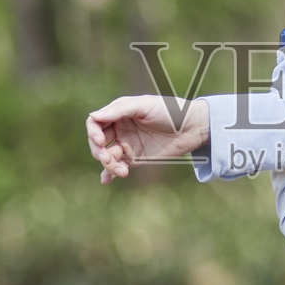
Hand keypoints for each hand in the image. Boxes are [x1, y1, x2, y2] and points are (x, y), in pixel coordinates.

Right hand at [86, 95, 209, 183]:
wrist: (191, 127)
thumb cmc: (169, 110)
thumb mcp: (144, 105)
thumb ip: (119, 110)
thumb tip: (93, 116)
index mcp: (119, 113)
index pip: (95, 122)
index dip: (93, 132)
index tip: (101, 141)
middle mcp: (120, 128)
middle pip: (97, 141)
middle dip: (98, 151)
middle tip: (107, 157)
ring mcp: (126, 144)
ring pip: (107, 156)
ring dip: (107, 164)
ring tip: (121, 170)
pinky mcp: (135, 158)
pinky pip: (117, 166)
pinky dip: (109, 173)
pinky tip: (106, 179)